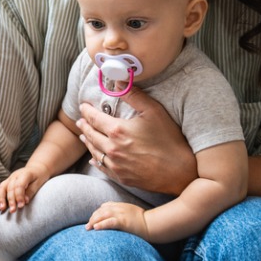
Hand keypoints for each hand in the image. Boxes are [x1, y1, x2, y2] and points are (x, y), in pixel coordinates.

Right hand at [0, 167, 45, 212]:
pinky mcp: (7, 182)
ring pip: (2, 187)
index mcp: (25, 174)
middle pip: (10, 187)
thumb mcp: (39, 183)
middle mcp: (15, 175)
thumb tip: (25, 201)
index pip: (19, 185)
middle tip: (13, 210)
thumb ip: (31, 192)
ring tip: (1, 209)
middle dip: (11, 200)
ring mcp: (10, 178)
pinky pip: (1, 189)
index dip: (19, 196)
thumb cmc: (39, 177)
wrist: (36, 169)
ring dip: (1, 198)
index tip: (21, 206)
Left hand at [77, 86, 196, 195]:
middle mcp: (112, 149)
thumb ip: (134, 95)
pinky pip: (102, 167)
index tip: (83, 106)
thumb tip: (118, 83)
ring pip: (94, 152)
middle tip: (80, 121)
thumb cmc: (169, 140)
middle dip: (84, 126)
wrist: (180, 172)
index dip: (87, 111)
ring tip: (83, 136)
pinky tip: (94, 158)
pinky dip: (96, 160)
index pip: (94, 118)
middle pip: (91, 135)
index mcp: (118, 131)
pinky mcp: (121, 178)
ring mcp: (116, 165)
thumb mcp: (154, 111)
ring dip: (87, 142)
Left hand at [86, 201, 150, 239]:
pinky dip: (102, 224)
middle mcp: (120, 208)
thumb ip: (124, 214)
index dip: (97, 213)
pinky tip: (96, 228)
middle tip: (87, 226)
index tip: (93, 220)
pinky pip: (110, 222)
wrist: (153, 224)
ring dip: (94, 221)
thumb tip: (116, 221)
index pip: (105, 206)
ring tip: (88, 228)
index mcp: (122, 206)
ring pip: (103, 215)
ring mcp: (121, 214)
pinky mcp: (124, 221)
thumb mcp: (133, 214)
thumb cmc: (145, 222)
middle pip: (101, 211)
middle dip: (93, 218)